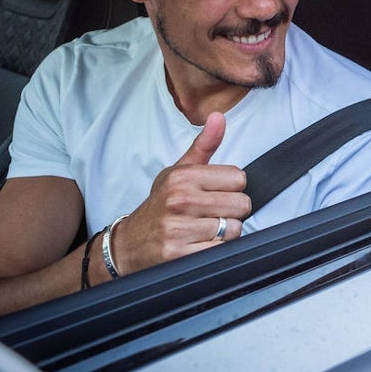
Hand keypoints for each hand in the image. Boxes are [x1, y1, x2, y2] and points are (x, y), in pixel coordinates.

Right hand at [111, 112, 251, 273]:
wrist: (128, 244)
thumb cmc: (159, 205)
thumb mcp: (177, 172)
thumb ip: (204, 145)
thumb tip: (219, 117)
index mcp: (183, 177)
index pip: (238, 178)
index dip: (232, 188)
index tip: (217, 193)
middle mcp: (180, 200)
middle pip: (241, 204)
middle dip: (231, 211)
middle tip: (211, 213)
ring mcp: (179, 229)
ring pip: (234, 228)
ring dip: (225, 232)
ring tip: (205, 229)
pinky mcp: (180, 254)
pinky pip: (221, 250)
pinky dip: (217, 249)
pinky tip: (200, 244)